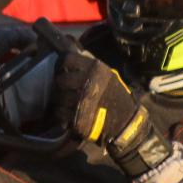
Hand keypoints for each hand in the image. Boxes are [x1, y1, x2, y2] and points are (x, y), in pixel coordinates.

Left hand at [52, 51, 170, 177]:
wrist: (125, 122)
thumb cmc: (115, 96)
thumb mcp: (107, 75)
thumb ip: (89, 68)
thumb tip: (68, 61)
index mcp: (95, 69)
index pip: (66, 60)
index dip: (62, 65)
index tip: (62, 70)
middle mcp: (87, 83)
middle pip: (60, 79)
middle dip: (60, 85)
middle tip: (64, 89)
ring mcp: (81, 101)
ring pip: (57, 96)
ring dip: (60, 99)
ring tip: (67, 102)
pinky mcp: (76, 118)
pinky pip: (59, 112)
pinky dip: (61, 112)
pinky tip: (68, 112)